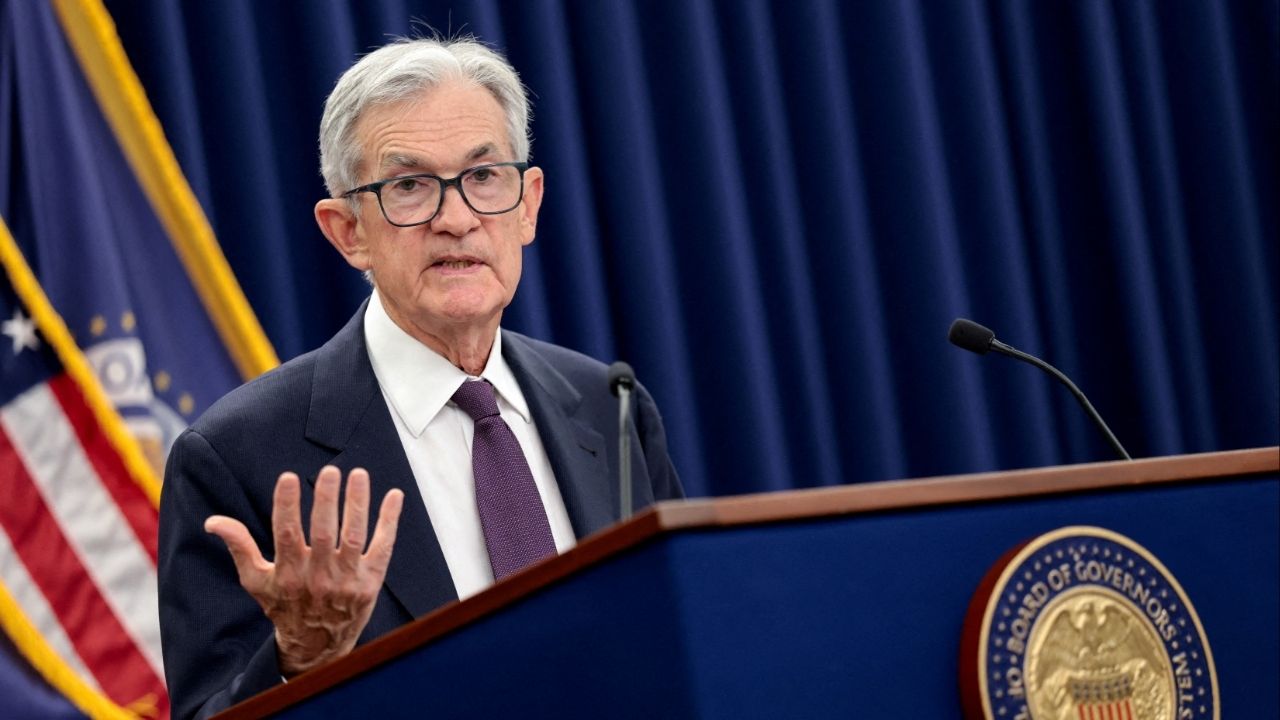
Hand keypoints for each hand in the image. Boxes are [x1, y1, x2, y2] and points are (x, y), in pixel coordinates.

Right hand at [204, 466, 403, 676]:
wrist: (316, 647)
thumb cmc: (284, 606)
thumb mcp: (256, 581)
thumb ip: (240, 547)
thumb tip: (213, 521)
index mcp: (288, 574)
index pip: (286, 534)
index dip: (287, 505)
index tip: (288, 477)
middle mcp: (318, 577)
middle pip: (323, 532)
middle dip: (326, 500)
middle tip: (329, 471)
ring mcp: (347, 580)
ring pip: (354, 536)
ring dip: (358, 503)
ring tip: (358, 475)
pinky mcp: (370, 582)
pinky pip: (383, 547)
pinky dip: (389, 521)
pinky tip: (394, 496)